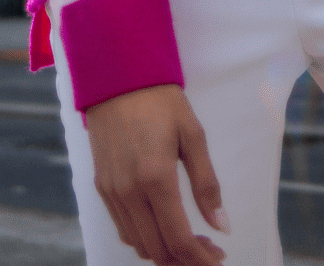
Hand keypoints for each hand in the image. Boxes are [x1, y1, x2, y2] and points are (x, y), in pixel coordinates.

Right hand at [87, 85, 227, 265]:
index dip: (201, 258)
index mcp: (156, 178)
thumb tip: (222, 226)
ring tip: (189, 241)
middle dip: (185, 260)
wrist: (117, 76)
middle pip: (158, 250)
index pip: (179, 239)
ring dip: (164, 252)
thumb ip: (207, 184)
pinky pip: (123, 228)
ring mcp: (112, 191)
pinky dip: (144, 238)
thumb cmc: (160, 100)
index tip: (219, 258)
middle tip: (208, 250)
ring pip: (138, 244)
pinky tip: (162, 225)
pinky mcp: (101, 186)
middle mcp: (129, 191)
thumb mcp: (193, 135)